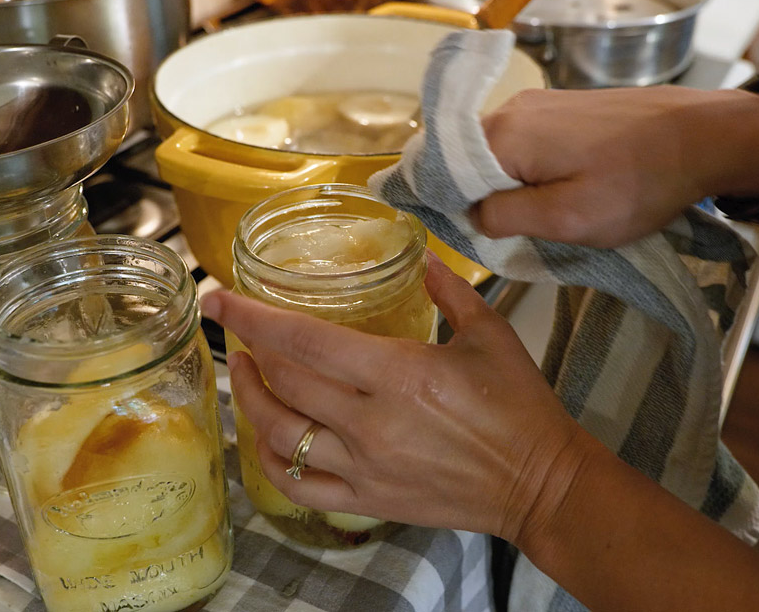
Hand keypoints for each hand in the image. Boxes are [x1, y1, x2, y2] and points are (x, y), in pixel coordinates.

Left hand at [201, 255, 584, 541]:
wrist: (541, 483)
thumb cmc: (521, 407)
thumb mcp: (490, 335)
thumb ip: (450, 290)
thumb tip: (422, 258)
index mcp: (399, 374)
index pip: (304, 339)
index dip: (252, 315)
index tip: (217, 296)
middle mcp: (372, 422)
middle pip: (283, 381)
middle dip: (247, 348)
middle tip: (238, 326)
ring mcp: (366, 466)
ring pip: (280, 434)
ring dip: (250, 399)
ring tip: (243, 372)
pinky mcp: (370, 500)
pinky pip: (299, 484)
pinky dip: (271, 461)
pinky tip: (265, 437)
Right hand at [476, 86, 758, 246]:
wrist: (702, 135)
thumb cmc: (638, 182)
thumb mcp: (567, 218)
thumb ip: (505, 218)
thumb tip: (471, 215)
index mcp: (501, 135)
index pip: (441, 175)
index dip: (452, 211)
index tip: (483, 238)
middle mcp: (509, 109)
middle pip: (466, 163)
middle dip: (485, 201)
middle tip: (523, 234)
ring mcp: (536, 104)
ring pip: (497, 156)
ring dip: (513, 189)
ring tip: (550, 216)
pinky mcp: (561, 107)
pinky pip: (525, 145)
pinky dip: (533, 173)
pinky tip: (564, 191)